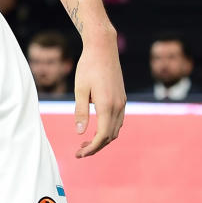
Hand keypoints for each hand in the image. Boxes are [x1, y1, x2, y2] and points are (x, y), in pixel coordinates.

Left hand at [72, 31, 125, 157]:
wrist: (103, 48)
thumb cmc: (88, 67)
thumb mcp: (80, 89)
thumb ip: (80, 111)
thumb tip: (80, 133)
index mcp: (107, 106)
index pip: (102, 136)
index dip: (92, 149)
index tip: (79, 154)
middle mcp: (118, 106)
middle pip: (110, 136)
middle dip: (96, 147)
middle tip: (79, 151)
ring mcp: (122, 102)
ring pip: (116, 129)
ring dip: (103, 139)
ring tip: (86, 141)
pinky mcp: (122, 97)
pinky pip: (118, 120)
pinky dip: (109, 129)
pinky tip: (96, 127)